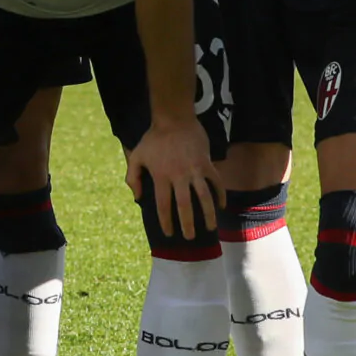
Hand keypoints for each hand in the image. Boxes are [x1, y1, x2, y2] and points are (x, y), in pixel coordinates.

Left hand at [126, 114, 220, 239]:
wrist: (174, 117)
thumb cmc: (154, 138)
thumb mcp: (137, 155)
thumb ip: (133, 177)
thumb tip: (137, 198)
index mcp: (161, 176)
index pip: (163, 205)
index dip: (166, 221)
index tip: (170, 233)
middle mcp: (179, 176)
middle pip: (184, 206)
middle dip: (187, 224)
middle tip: (190, 237)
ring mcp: (195, 169)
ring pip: (204, 197)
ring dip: (208, 214)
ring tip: (210, 228)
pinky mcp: (206, 163)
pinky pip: (216, 182)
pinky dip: (220, 194)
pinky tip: (222, 205)